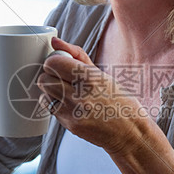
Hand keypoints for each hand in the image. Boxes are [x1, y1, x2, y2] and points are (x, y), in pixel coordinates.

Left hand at [38, 37, 147, 153]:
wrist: (129, 132)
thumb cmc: (119, 101)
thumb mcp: (102, 73)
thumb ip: (76, 54)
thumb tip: (55, 41)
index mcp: (90, 78)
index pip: (52, 63)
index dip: (55, 61)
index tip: (62, 64)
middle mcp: (79, 96)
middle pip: (44, 78)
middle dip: (51, 75)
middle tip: (63, 78)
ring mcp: (73, 113)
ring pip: (44, 94)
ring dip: (51, 91)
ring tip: (68, 92)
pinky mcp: (69, 125)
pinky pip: (50, 109)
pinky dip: (56, 104)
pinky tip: (71, 104)